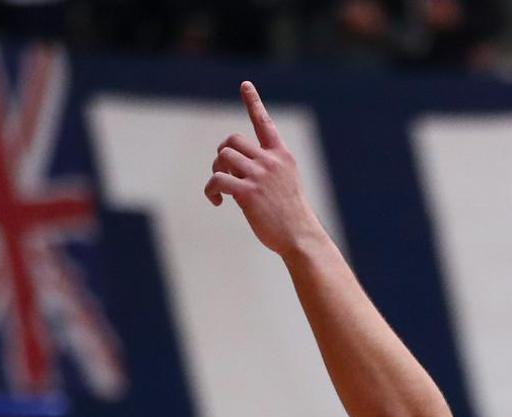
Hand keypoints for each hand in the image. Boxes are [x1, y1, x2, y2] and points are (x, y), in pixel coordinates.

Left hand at [205, 82, 322, 256]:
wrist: (300, 237)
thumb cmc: (291, 216)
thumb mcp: (284, 184)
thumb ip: (263, 169)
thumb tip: (232, 166)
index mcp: (282, 156)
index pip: (265, 123)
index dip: (253, 102)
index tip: (245, 85)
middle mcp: (271, 161)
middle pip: (232, 140)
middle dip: (222, 155)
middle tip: (224, 174)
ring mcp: (259, 175)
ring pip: (222, 157)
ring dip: (216, 172)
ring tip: (222, 190)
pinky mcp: (247, 192)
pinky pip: (217, 180)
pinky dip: (211, 190)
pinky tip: (217, 202)